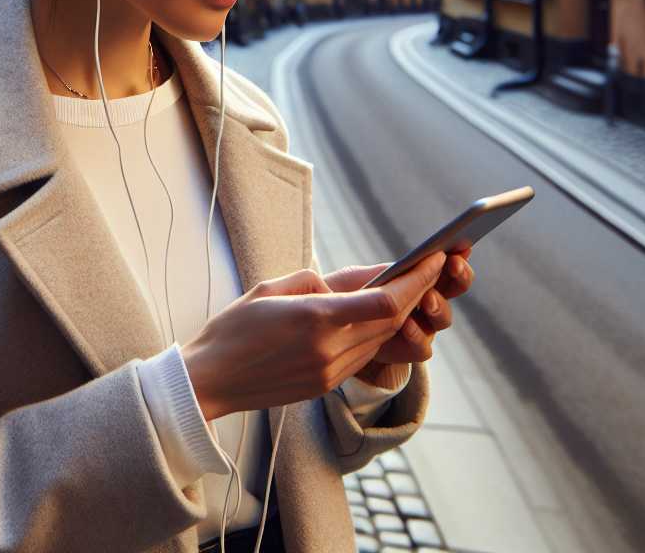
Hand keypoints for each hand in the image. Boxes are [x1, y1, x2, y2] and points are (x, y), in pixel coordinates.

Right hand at [179, 250, 451, 421]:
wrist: (210, 380)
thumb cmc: (234, 328)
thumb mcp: (273, 288)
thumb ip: (321, 281)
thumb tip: (362, 278)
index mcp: (315, 319)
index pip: (386, 301)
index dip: (417, 280)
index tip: (434, 259)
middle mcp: (329, 350)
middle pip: (393, 320)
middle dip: (416, 293)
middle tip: (431, 268)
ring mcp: (330, 373)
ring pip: (382, 339)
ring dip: (398, 314)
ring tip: (407, 287)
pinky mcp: (326, 386)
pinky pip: (364, 355)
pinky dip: (375, 333)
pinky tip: (376, 317)